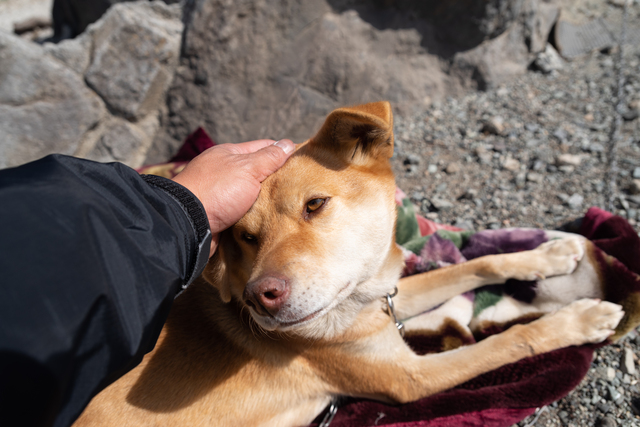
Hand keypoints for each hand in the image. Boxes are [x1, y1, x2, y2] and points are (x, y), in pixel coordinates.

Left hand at [172, 139, 294, 255]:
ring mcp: (218, 194)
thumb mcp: (248, 169)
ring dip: (263, 201)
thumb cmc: (216, 191)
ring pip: (249, 195)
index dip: (282, 152)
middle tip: (298, 188)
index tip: (301, 161)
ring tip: (287, 207)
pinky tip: (267, 221)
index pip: (262, 148)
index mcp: (228, 154)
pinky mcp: (217, 215)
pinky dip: (253, 216)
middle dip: (275, 180)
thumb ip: (269, 157)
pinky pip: (241, 213)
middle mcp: (222, 172)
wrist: (188, 225)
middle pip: (256, 173)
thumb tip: (287, 143)